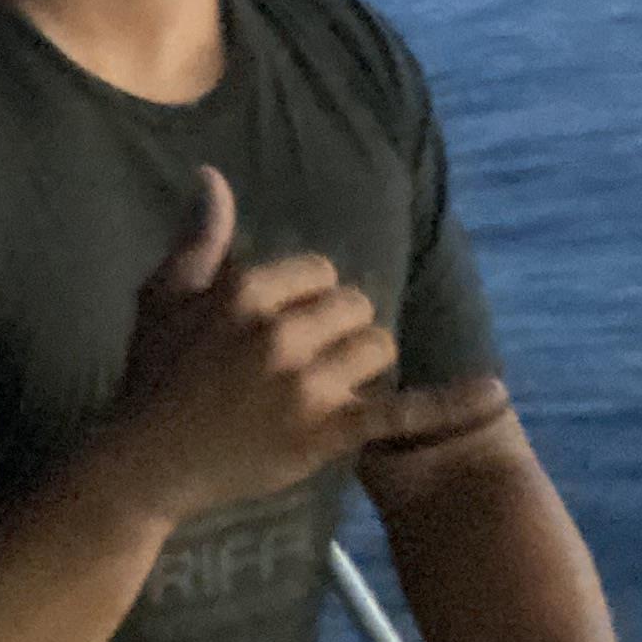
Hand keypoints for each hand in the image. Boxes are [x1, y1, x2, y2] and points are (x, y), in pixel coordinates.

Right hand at [104, 169, 503, 519]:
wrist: (144, 465)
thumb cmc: (151, 377)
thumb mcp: (162, 297)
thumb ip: (199, 238)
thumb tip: (214, 176)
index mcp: (244, 293)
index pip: (320, 272)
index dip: (306, 297)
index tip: (279, 326)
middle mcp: (280, 333)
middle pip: (356, 306)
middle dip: (336, 328)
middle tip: (299, 361)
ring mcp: (307, 385)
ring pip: (378, 348)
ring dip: (361, 362)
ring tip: (325, 386)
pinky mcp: (328, 433)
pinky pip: (403, 411)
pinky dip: (453, 403)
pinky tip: (497, 393)